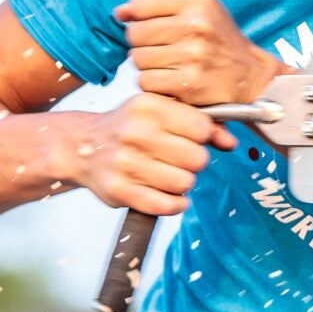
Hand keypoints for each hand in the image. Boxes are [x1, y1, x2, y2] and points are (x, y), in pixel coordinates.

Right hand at [69, 94, 235, 215]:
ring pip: (185, 184)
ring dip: (182, 184)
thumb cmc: (128, 127)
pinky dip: (174, 204)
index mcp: (149, 106)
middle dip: (194, 163)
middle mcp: (136, 132)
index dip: (203, 138)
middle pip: (198, 159)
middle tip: (178, 160)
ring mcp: (125, 162)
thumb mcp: (160, 112)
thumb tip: (231, 142)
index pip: (202, 128)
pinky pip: (166, 205)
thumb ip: (200, 123)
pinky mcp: (119, 190)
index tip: (192, 140)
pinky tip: (167, 194)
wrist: (81, 146)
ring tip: (168, 175)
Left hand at [116, 0, 281, 105]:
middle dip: (143, 43)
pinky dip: (155, 84)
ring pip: (138, 59)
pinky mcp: (188, 83)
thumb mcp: (198, 9)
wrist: (250, 75)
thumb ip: (157, 4)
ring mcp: (193, 55)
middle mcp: (197, 24)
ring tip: (170, 64)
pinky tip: (172, 79)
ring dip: (148, 65)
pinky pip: (147, 82)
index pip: (141, 4)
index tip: (149, 24)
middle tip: (164, 48)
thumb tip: (120, 12)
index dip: (138, 17)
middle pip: (135, 33)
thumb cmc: (218, 40)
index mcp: (198, 0)